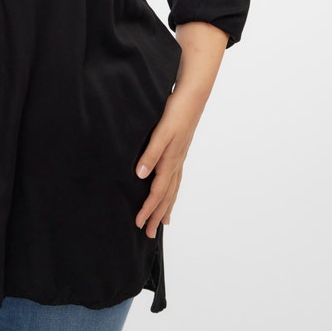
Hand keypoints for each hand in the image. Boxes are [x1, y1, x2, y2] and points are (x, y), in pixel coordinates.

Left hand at [134, 90, 201, 238]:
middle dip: (157, 215)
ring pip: (173, 189)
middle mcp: (176, 163)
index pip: (157, 192)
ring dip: (166, 207)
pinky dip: (172, 191)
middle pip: (166, 196)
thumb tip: (140, 175)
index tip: (139, 223)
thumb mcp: (161, 132)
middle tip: (148, 233)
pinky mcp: (180, 151)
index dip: (148, 209)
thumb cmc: (176, 112)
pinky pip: (176, 179)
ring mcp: (180, 158)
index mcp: (170, 161)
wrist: (192, 97)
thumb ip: (151, 153)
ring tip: (162, 222)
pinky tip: (170, 192)